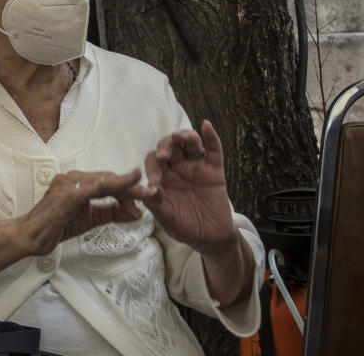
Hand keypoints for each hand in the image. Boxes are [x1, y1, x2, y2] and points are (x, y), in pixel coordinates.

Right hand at [16, 168, 154, 255]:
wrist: (30, 237)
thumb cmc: (55, 226)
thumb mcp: (90, 220)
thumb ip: (112, 213)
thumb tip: (137, 211)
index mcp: (78, 183)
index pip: (109, 182)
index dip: (129, 187)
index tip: (148, 192)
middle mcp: (72, 179)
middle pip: (108, 180)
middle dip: (132, 186)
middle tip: (153, 192)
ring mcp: (67, 186)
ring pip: (102, 182)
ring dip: (125, 186)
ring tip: (145, 191)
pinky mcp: (64, 197)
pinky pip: (87, 190)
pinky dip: (104, 187)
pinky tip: (118, 185)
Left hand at [141, 120, 237, 256]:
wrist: (209, 238)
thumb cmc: (183, 226)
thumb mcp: (167, 218)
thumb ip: (157, 203)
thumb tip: (150, 188)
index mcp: (162, 177)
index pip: (153, 162)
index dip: (153, 167)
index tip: (155, 181)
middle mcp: (177, 168)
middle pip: (169, 146)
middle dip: (165, 147)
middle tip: (164, 156)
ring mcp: (196, 167)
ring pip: (189, 143)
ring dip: (184, 136)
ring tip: (179, 137)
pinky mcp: (214, 170)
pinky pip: (213, 150)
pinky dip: (211, 137)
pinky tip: (206, 126)